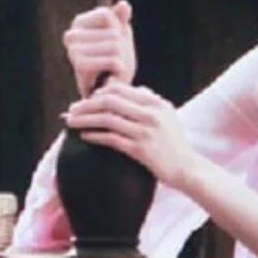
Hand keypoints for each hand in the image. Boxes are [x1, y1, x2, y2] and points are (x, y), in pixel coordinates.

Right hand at [63, 0, 135, 97]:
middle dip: (121, 48)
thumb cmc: (114, 62)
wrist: (107, 92)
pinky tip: (111, 76)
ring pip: (115, 46)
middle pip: (113, 33)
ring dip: (121, 60)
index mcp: (78, 23)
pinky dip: (120, 70)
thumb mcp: (121, 36)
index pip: (106, 14)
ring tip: (111, 69)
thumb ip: (121, 19)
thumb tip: (124, 4)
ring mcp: (73, 51)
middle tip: (112, 62)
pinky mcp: (80, 66)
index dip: (118, 29)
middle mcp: (70, 35)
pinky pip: (114, 60)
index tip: (112, 43)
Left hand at [63, 81, 196, 188]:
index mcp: (156, 103)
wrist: (187, 168)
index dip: (98, 93)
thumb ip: (151, 101)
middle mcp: (151, 114)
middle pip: (110, 101)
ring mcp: (146, 132)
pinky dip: (95, 136)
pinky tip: (84, 136)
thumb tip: (135, 89)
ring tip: (70, 122)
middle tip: (71, 110)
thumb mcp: (168, 115)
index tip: (86, 100)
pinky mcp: (141, 150)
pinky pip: (111, 139)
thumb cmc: (175, 143)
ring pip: (107, 119)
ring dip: (85, 119)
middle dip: (86, 104)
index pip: (120, 89)